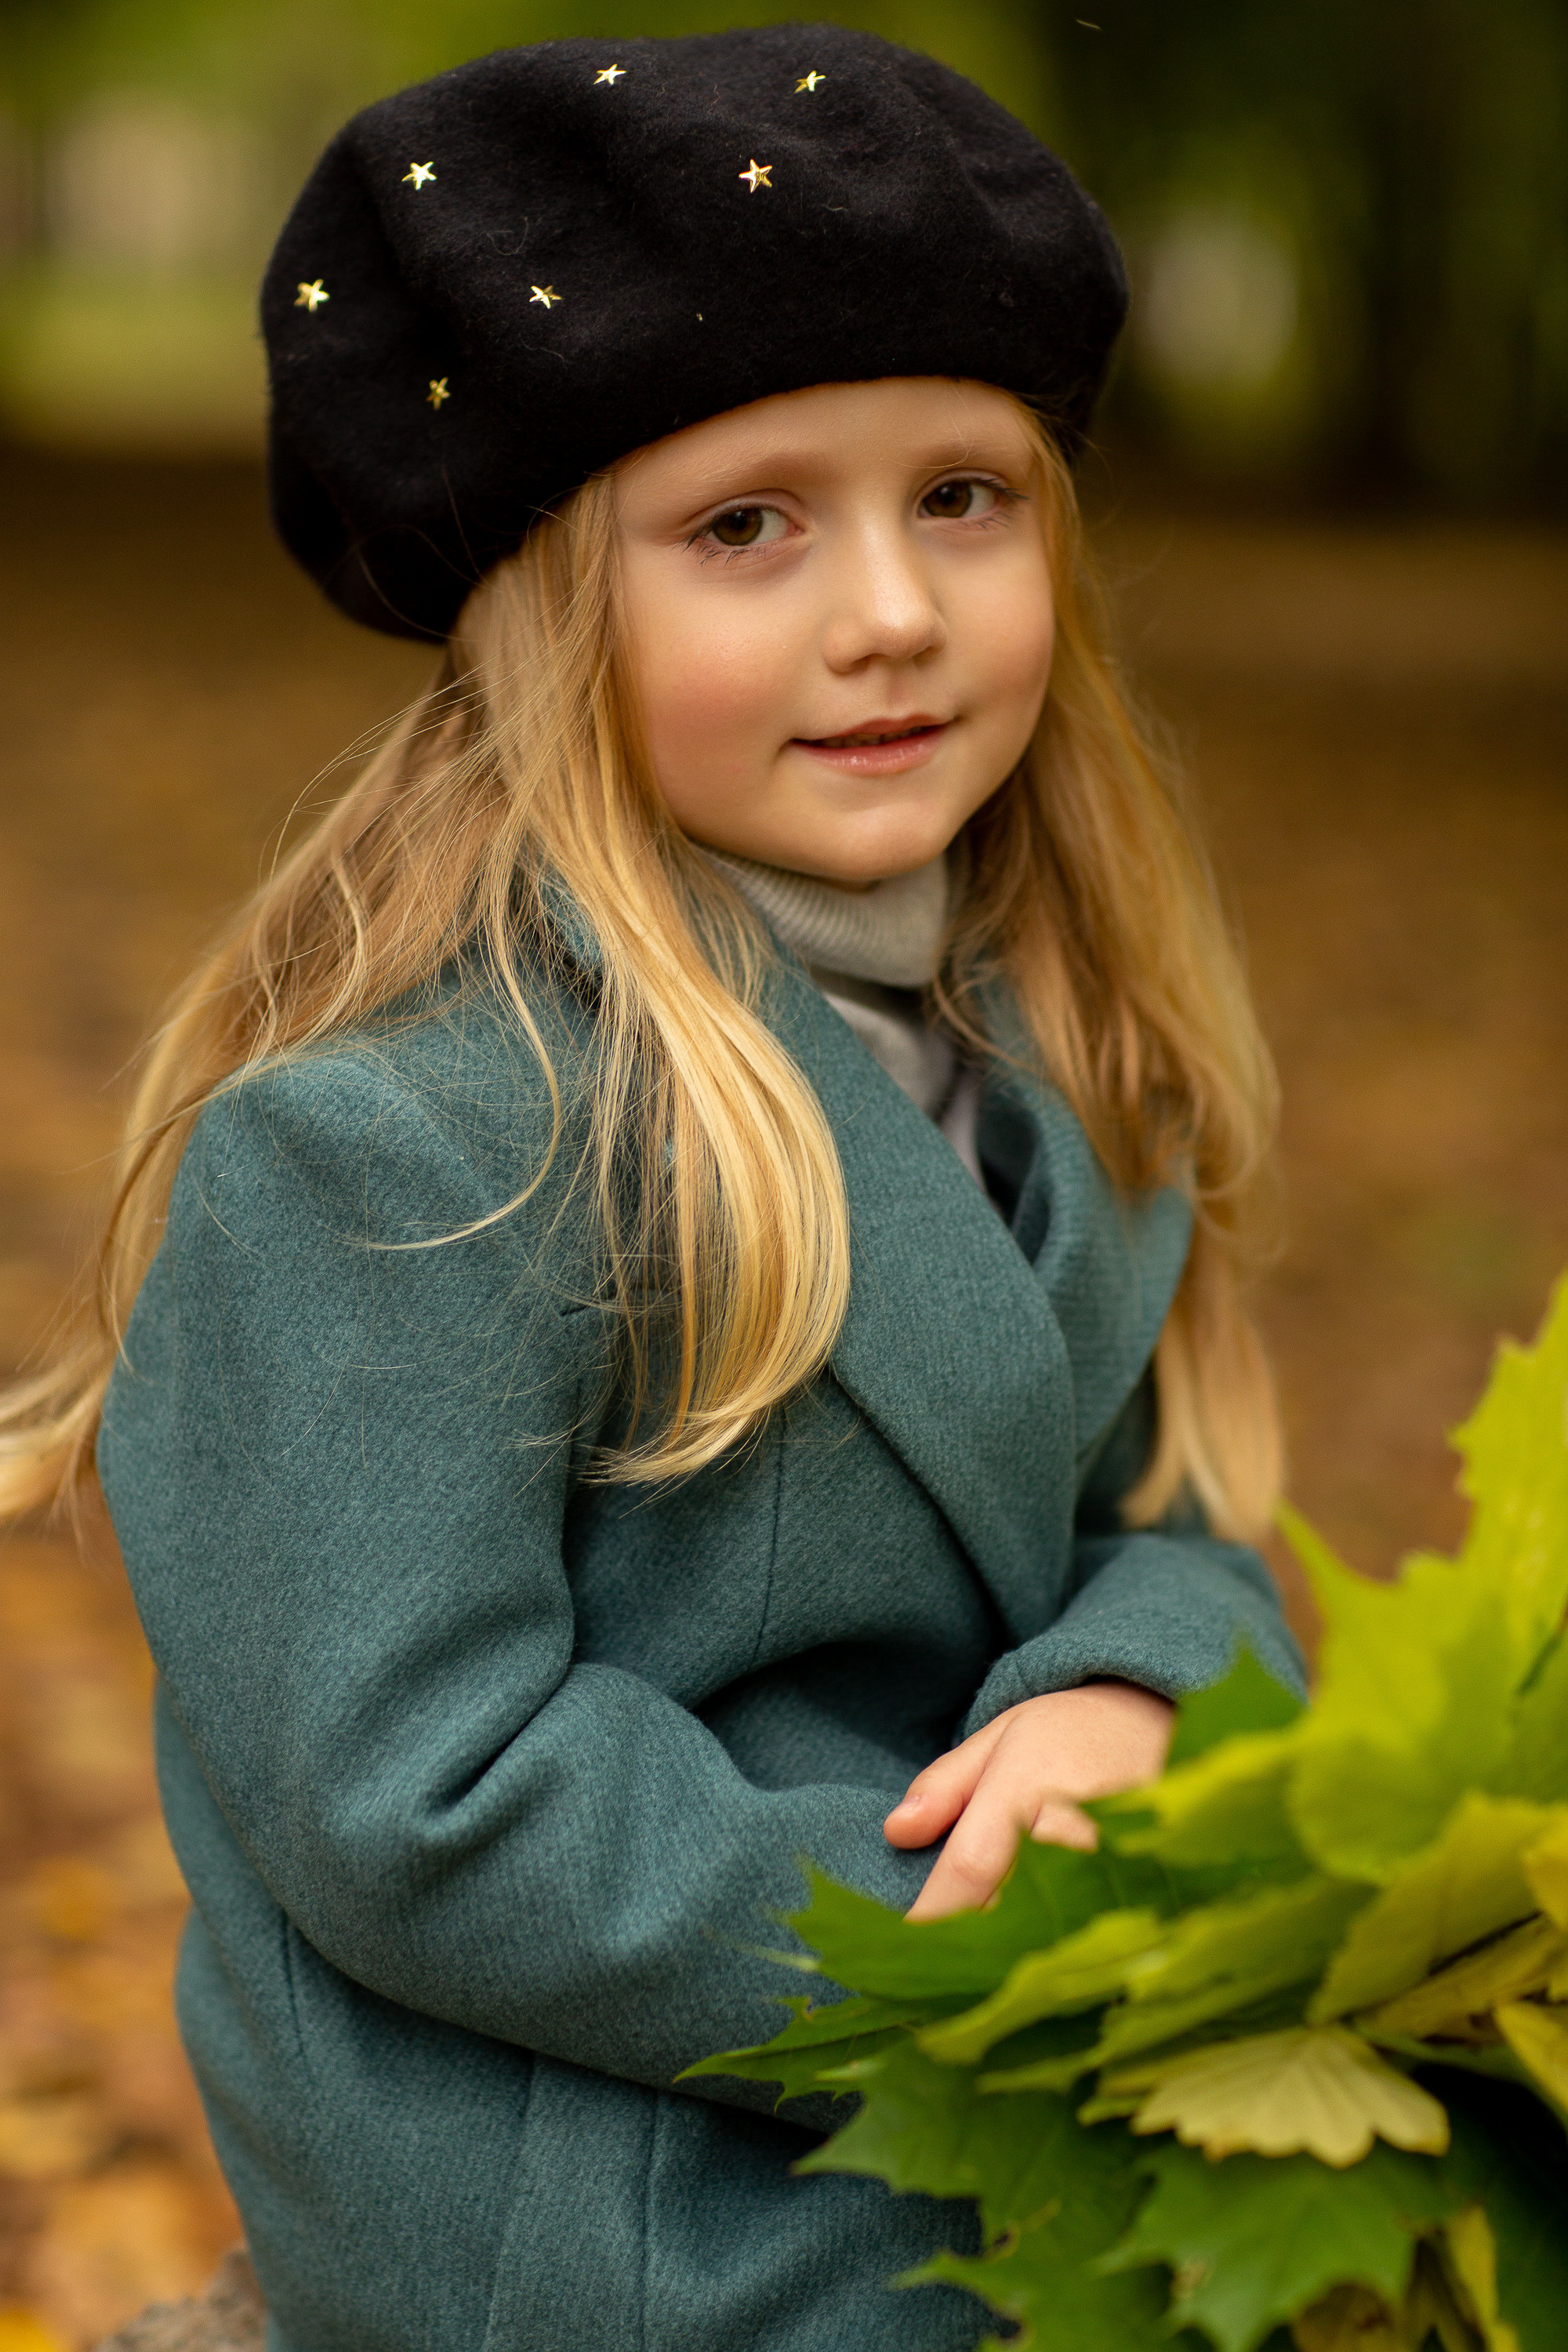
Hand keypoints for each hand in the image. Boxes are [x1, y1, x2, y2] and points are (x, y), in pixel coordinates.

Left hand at [884, 1680, 1174, 1920]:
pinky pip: (1087, 1933)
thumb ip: (945, 1785)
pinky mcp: (1146, 1889)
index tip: (900, 1941)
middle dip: (967, 1933)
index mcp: (1028, 1787)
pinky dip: (1056, 1942)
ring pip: (1043, 1931)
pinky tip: (1041, 1942)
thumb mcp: (1001, 1735)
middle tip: (942, 1947)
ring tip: (988, 1946)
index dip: (928, 1915)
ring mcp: (1116, 1866)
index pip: (967, 1873)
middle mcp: (1073, 1832)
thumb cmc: (1073, 1729)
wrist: (1167, 1721)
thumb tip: (896, 1834)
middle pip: (1003, 1913)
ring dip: (1010, 1945)